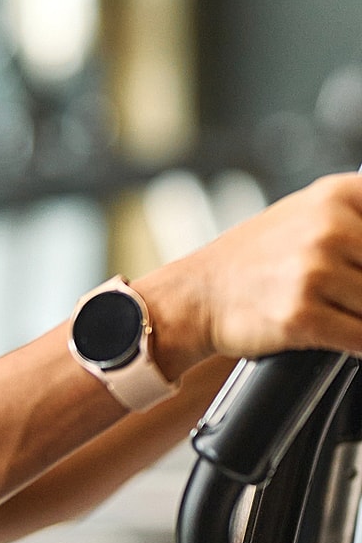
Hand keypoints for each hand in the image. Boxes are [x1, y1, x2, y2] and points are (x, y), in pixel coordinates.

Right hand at [143, 173, 361, 372]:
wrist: (197, 295)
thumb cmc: (255, 260)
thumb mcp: (310, 216)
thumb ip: (359, 225)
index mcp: (337, 196)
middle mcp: (328, 227)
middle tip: (351, 294)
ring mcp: (313, 271)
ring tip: (343, 312)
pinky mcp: (302, 315)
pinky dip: (361, 346)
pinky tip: (346, 337)